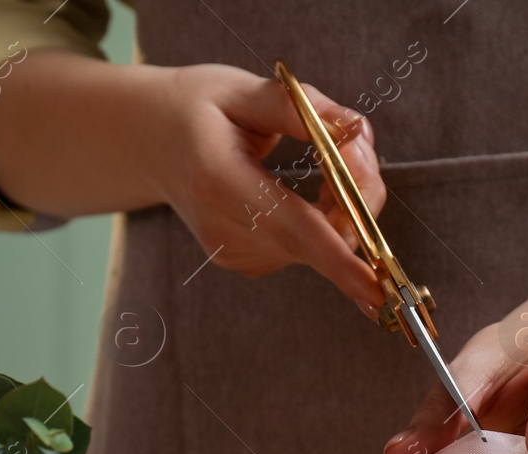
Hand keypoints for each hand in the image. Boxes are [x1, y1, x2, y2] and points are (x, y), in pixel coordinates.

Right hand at [155, 64, 385, 310]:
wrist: (151, 143)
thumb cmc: (196, 108)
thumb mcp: (240, 89)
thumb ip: (299, 108)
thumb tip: (353, 131)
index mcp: (218, 181)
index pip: (293, 227)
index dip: (340, 262)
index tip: (375, 290)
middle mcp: (227, 230)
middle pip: (321, 236)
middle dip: (360, 194)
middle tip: (355, 139)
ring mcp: (237, 254)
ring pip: (324, 243)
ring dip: (346, 201)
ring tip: (326, 151)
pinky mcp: (249, 262)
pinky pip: (312, 246)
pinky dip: (329, 216)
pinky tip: (309, 183)